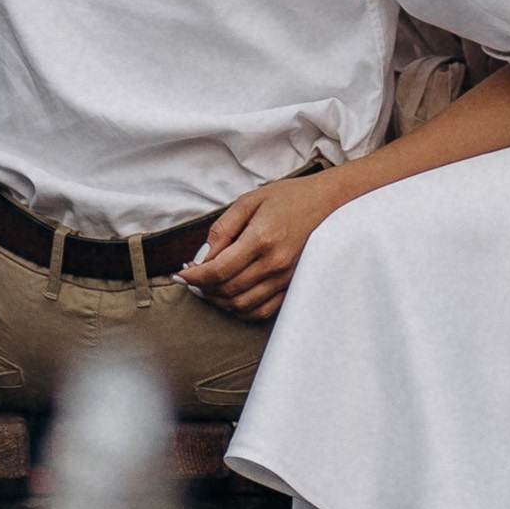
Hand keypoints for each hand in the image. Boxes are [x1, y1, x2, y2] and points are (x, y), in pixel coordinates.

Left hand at [176, 170, 348, 321]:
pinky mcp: (292, 286)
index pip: (218, 271)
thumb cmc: (288, 198)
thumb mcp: (250, 200)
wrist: (327, 203)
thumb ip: (223, 228)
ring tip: (209, 287)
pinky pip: (262, 311)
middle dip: (203, 288)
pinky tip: (231, 297)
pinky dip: (241, 310)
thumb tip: (202, 256)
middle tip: (192, 279)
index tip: (181, 274)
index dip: (194, 277)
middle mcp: (274, 264)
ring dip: (219, 301)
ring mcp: (285, 278)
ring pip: (242, 305)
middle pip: (228, 291)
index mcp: (261, 239)